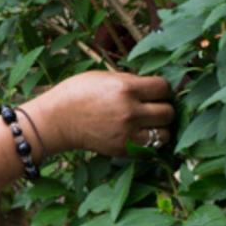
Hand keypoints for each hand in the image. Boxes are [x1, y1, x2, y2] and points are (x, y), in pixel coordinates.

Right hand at [28, 71, 174, 157]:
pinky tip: (138, 133)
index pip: (163, 87)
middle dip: (162, 107)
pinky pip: (151, 147)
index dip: (161, 88)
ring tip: (148, 123)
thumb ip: (129, 80)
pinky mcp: (125, 149)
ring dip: (159, 127)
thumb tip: (151, 86)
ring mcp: (128, 133)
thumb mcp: (102, 77)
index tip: (155, 90)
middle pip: (168, 112)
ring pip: (165, 133)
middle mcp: (130, 111)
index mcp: (125, 88)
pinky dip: (148, 141)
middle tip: (152, 106)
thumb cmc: (76, 92)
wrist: (57, 120)